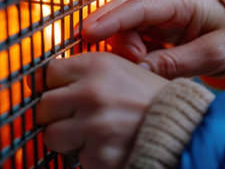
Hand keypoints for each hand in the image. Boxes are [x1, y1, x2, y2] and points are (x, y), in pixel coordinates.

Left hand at [35, 52, 167, 168]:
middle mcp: (92, 92)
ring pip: (52, 136)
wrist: (181, 126)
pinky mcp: (99, 154)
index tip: (63, 93)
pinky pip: (75, 158)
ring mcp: (94, 125)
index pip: (48, 73)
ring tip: (91, 134)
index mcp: (97, 65)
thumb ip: (86, 72)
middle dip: (55, 115)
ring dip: (67, 139)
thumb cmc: (149, 97)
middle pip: (44, 106)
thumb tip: (43, 81)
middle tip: (75, 118)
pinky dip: (89, 156)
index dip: (54, 86)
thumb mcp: (120, 69)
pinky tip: (108, 146)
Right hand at [81, 0, 224, 79]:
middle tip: (132, 60)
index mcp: (181, 2)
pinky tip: (144, 65)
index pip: (138, 6)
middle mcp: (165, 5)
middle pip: (123, 13)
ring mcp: (160, 18)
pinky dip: (133, 54)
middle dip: (114, 35)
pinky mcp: (159, 31)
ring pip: (125, 28)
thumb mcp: (214, 54)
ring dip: (126, 48)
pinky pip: (135, 39)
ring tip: (143, 65)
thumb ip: (176, 62)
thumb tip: (138, 71)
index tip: (86, 33)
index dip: (110, 19)